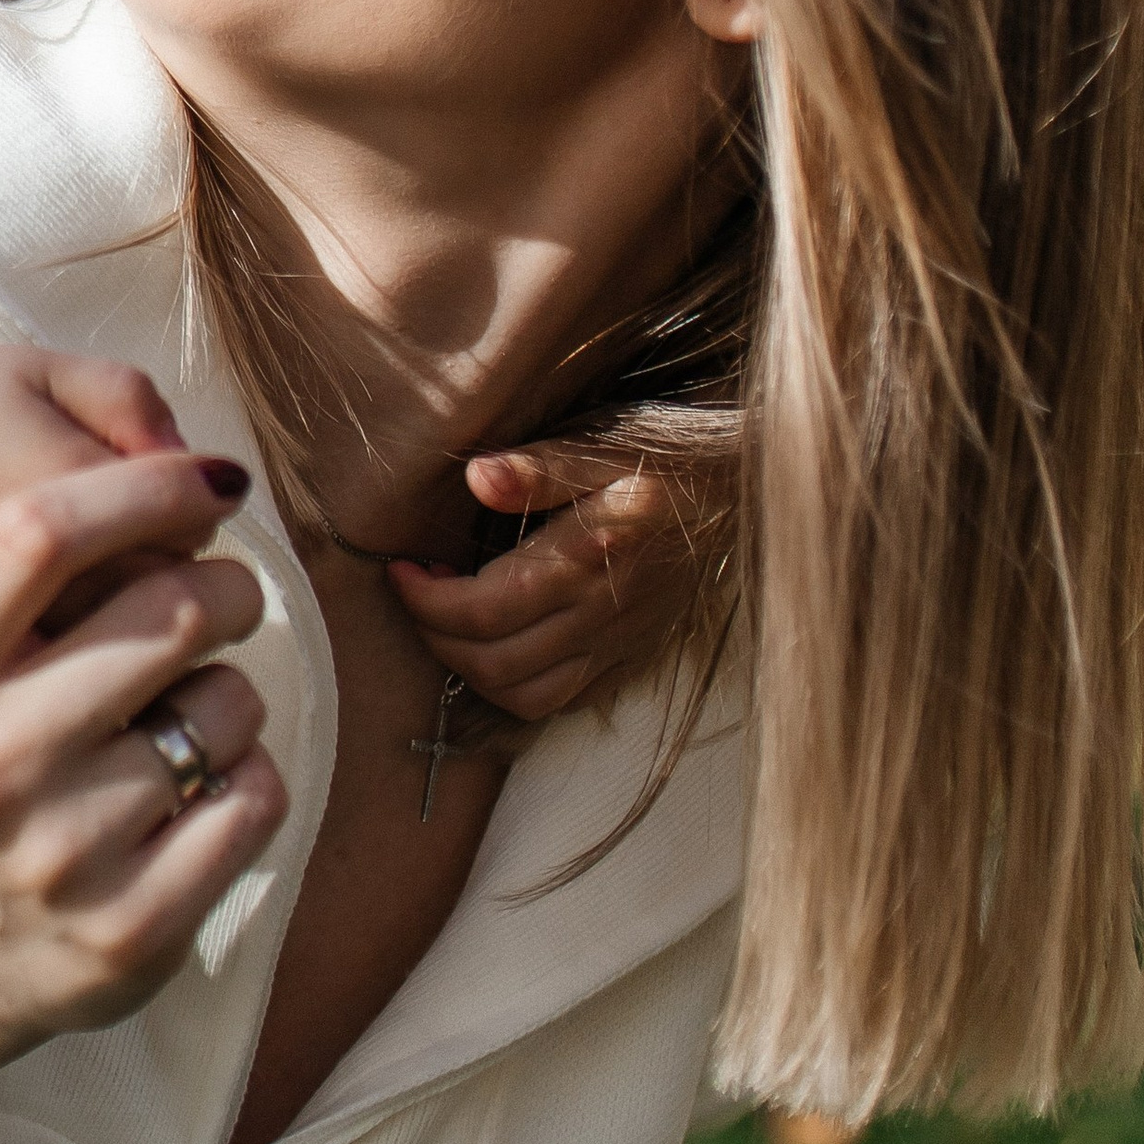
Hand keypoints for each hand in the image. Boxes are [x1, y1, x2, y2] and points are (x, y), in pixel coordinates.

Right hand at [0, 452, 286, 1047]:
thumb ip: (29, 572)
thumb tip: (190, 477)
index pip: (34, 532)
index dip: (141, 487)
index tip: (204, 481)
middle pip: (170, 608)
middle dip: (227, 586)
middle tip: (225, 597)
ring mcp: (62, 852)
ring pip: (229, 704)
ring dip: (231, 695)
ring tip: (184, 722)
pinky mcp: (133, 928)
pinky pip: (257, 795)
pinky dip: (250, 776)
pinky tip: (200, 793)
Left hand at [387, 445, 716, 720]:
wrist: (744, 487)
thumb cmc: (663, 455)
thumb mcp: (601, 443)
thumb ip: (537, 468)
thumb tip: (477, 479)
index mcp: (585, 559)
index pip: (483, 610)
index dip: (425, 600)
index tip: (400, 569)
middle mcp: (601, 613)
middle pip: (494, 662)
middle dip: (435, 636)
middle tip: (416, 593)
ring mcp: (619, 642)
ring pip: (527, 695)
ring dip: (470, 669)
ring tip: (447, 622)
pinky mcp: (632, 655)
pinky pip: (565, 701)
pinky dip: (516, 689)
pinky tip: (498, 646)